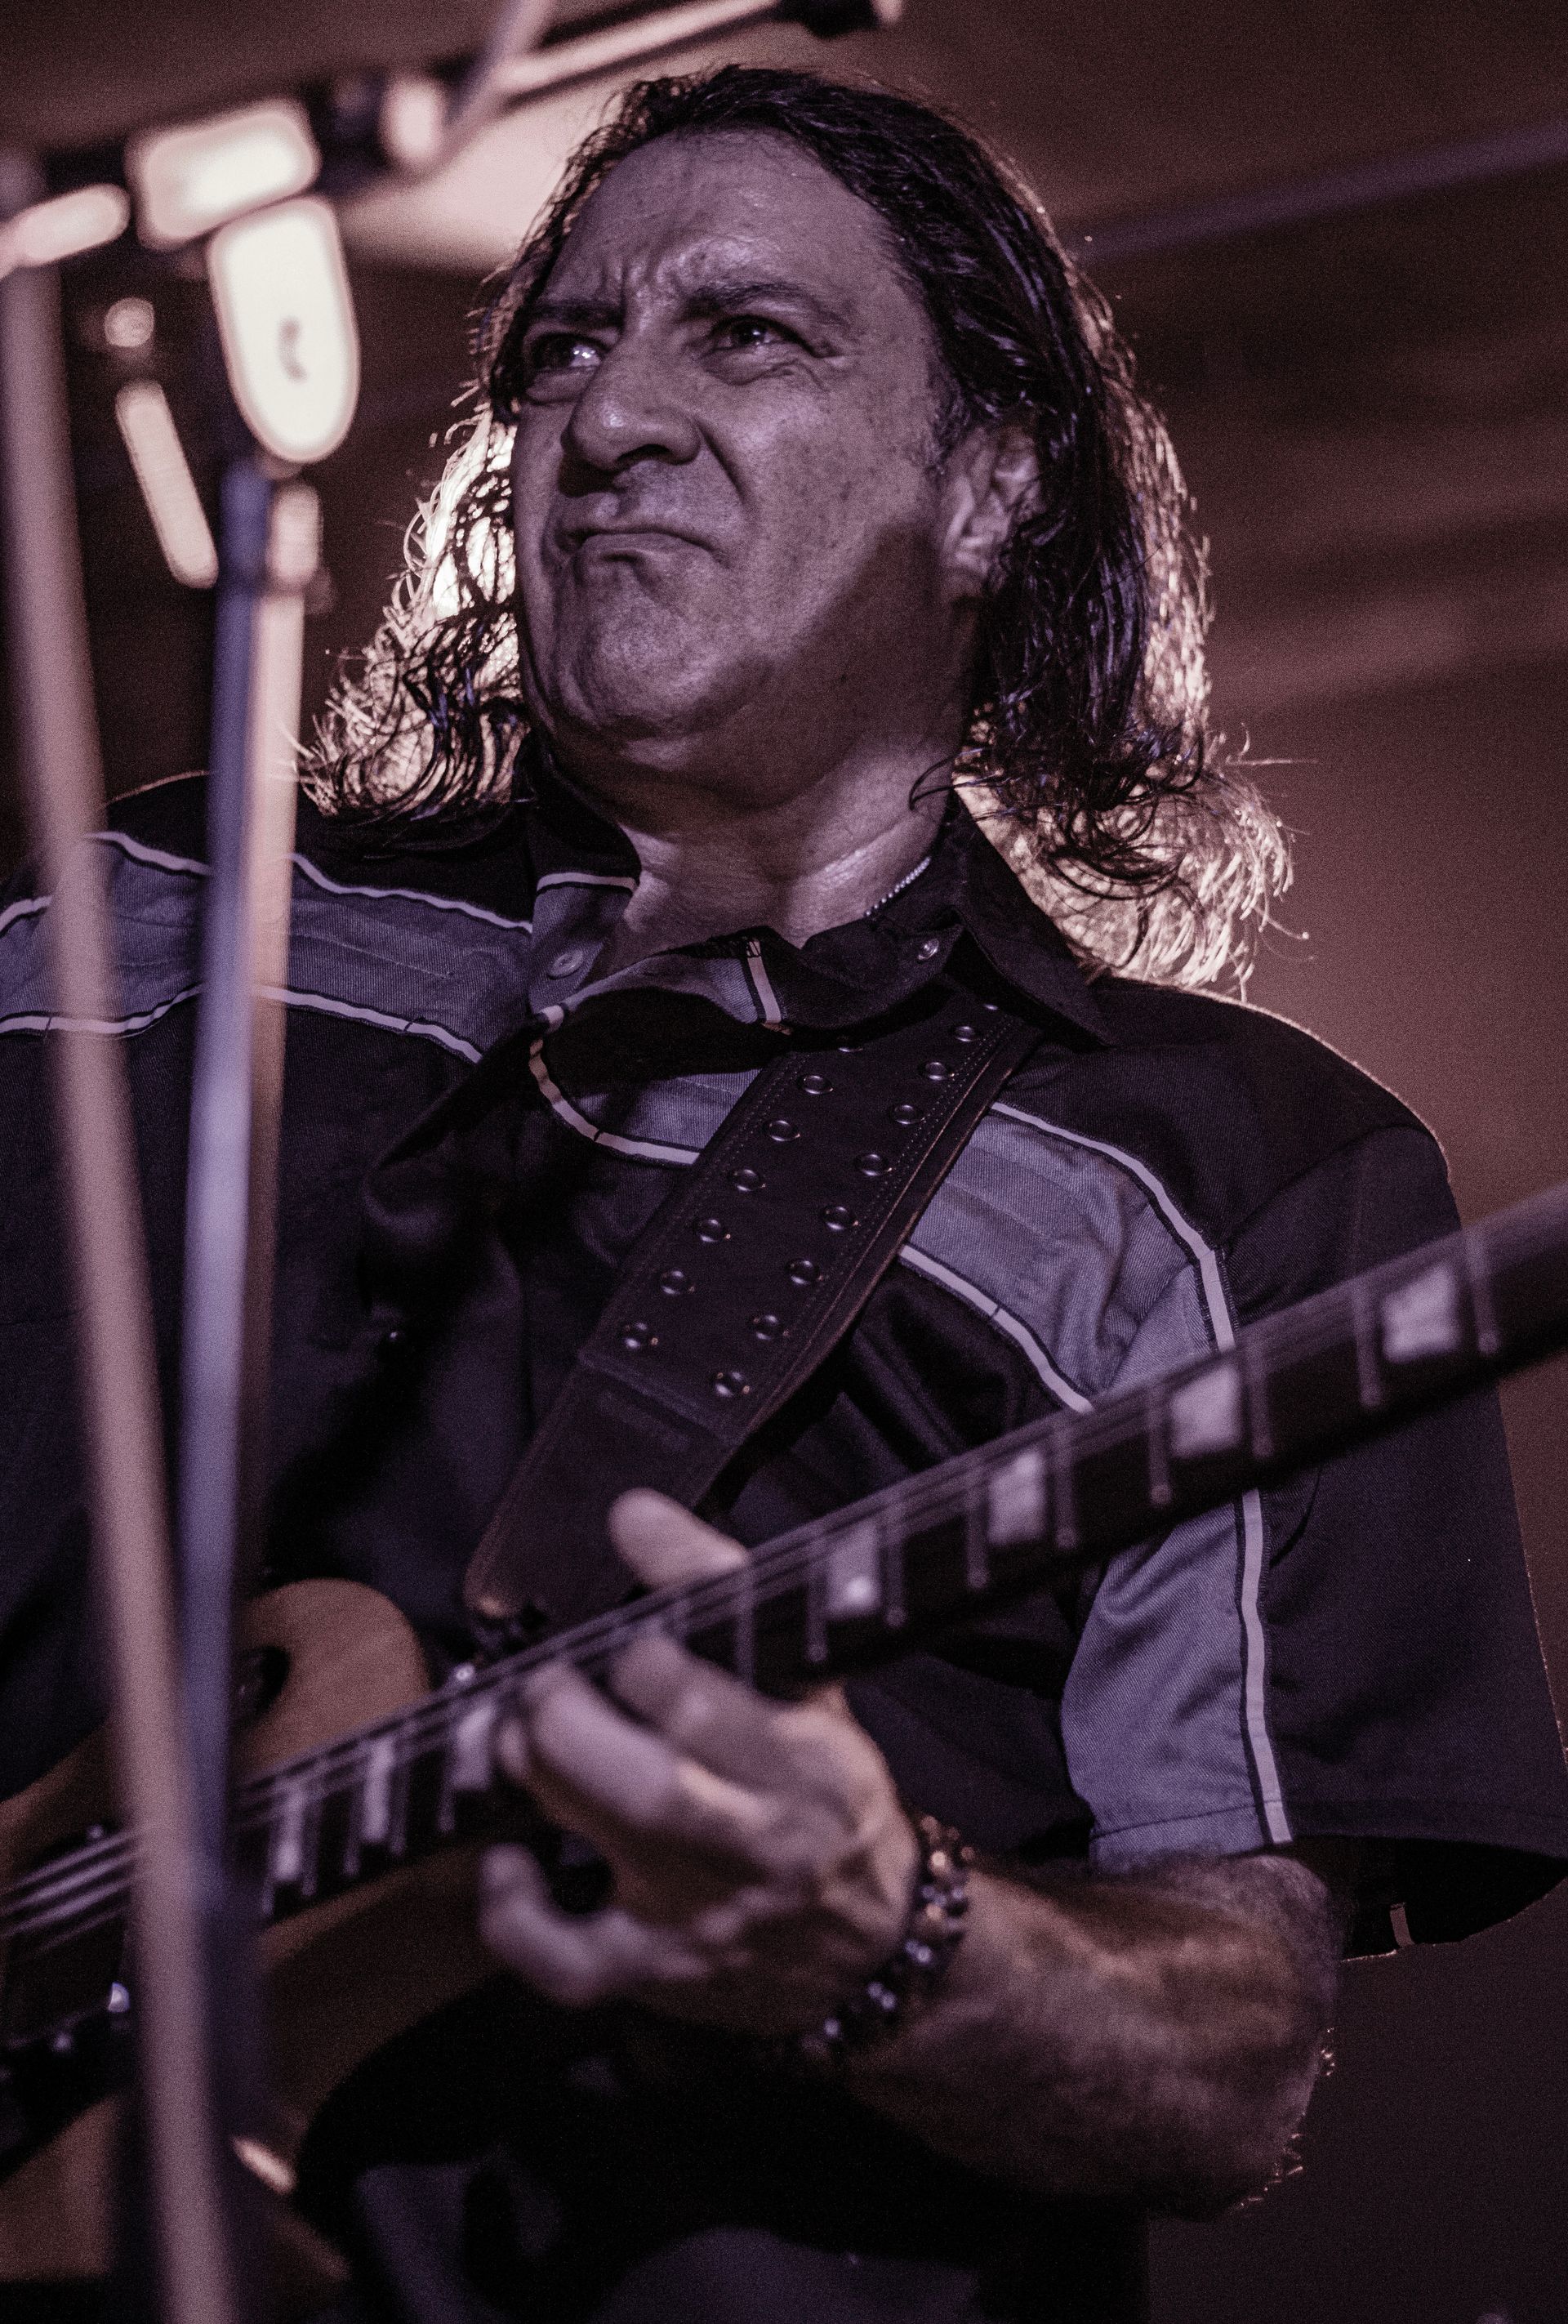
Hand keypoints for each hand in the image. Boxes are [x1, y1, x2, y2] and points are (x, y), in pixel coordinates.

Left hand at [478, 1489, 918, 2035]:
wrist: (868, 1945)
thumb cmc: (823, 1794)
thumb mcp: (804, 1683)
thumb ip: (718, 1587)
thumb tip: (631, 1514)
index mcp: (806, 1760)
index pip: (724, 1712)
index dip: (653, 1671)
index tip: (623, 1646)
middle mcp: (759, 1839)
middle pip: (660, 1790)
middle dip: (575, 1724)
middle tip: (543, 1686)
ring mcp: (705, 1913)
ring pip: (622, 1849)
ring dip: (543, 1779)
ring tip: (515, 1736)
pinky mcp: (658, 1974)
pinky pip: (572, 1963)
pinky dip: (518, 1918)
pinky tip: (507, 1861)